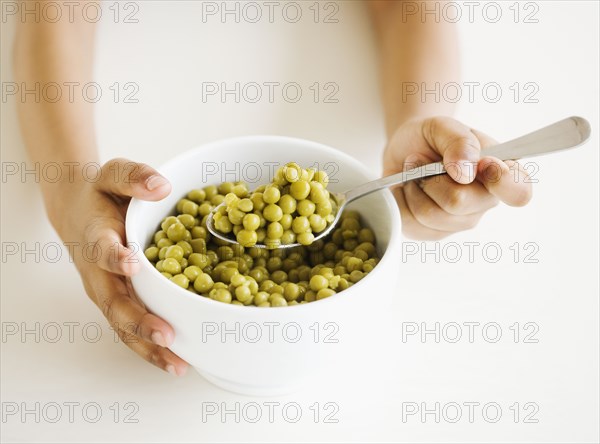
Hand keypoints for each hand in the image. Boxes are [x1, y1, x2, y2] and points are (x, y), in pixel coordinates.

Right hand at [48, 158, 188, 375]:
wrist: (78, 212)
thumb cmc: (101, 194)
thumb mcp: (114, 174)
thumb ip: (134, 177)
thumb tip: (160, 185)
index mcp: (96, 237)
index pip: (101, 249)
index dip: (115, 257)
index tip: (131, 264)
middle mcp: (98, 272)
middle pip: (114, 303)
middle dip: (139, 321)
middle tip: (166, 335)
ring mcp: (107, 292)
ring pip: (122, 326)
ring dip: (148, 347)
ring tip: (177, 365)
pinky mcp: (118, 303)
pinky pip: (131, 330)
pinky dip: (150, 349)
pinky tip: (177, 362)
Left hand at [383, 117, 532, 239]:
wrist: (404, 153)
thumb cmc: (432, 139)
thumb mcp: (443, 126)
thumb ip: (459, 140)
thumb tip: (466, 170)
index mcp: (502, 173)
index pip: (519, 192)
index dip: (501, 181)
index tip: (483, 163)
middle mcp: (485, 203)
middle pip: (458, 202)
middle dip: (432, 176)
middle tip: (422, 159)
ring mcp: (460, 222)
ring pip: (430, 214)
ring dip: (414, 186)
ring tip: (414, 171)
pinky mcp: (432, 233)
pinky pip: (411, 223)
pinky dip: (402, 199)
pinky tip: (408, 189)